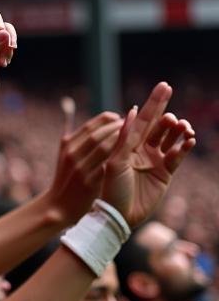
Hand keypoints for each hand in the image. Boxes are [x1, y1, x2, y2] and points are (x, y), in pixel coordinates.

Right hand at [45, 109, 123, 224]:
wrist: (59, 206)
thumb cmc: (67, 178)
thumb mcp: (65, 153)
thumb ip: (73, 131)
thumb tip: (69, 104)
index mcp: (68, 144)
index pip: (91, 125)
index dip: (108, 119)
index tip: (120, 118)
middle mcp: (73, 154)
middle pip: (99, 134)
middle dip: (118, 127)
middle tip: (134, 125)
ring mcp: (81, 168)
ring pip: (105, 147)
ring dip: (122, 140)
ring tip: (135, 138)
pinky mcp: (90, 182)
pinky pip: (109, 165)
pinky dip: (121, 157)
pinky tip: (131, 156)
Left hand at [102, 82, 195, 226]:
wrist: (119, 215)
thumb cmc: (112, 188)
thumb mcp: (115, 161)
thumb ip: (125, 138)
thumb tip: (130, 111)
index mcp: (127, 144)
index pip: (143, 119)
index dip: (154, 103)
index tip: (165, 85)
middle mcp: (142, 149)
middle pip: (159, 126)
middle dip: (168, 117)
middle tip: (172, 118)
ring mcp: (155, 160)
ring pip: (172, 138)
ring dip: (179, 131)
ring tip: (182, 129)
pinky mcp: (166, 173)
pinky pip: (178, 155)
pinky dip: (185, 146)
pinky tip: (189, 141)